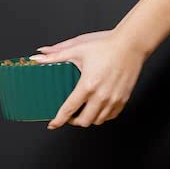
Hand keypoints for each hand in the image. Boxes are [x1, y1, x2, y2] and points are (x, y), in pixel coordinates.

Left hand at [32, 29, 146, 129]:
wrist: (131, 44)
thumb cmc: (106, 45)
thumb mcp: (78, 48)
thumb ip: (56, 55)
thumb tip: (38, 57)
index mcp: (88, 85)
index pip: (69, 109)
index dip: (59, 120)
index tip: (53, 124)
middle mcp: (101, 95)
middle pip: (84, 121)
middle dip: (73, 121)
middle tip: (69, 115)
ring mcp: (114, 99)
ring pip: (97, 121)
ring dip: (88, 119)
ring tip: (83, 111)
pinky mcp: (123, 99)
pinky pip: (110, 116)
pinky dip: (102, 116)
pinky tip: (97, 107)